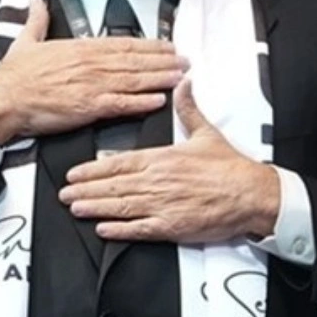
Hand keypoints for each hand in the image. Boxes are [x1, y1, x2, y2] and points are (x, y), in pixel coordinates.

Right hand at [0, 0, 187, 143]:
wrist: (3, 99)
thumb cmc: (14, 75)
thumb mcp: (25, 41)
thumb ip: (36, 20)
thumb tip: (35, 1)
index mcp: (79, 47)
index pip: (122, 43)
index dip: (148, 44)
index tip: (166, 45)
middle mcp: (91, 63)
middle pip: (135, 60)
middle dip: (163, 60)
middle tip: (185, 60)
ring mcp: (92, 85)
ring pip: (134, 79)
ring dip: (160, 77)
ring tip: (180, 76)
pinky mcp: (89, 107)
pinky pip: (122, 104)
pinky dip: (142, 102)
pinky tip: (159, 100)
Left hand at [58, 78, 279, 242]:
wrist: (251, 193)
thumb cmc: (230, 168)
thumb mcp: (206, 132)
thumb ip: (188, 109)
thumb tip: (183, 86)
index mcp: (162, 159)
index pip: (118, 163)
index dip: (92, 169)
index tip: (75, 172)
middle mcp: (157, 182)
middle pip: (113, 186)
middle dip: (86, 190)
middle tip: (64, 193)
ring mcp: (162, 206)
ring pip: (120, 207)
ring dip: (95, 208)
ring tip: (76, 208)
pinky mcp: (172, 226)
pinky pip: (139, 229)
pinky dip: (119, 230)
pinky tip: (104, 229)